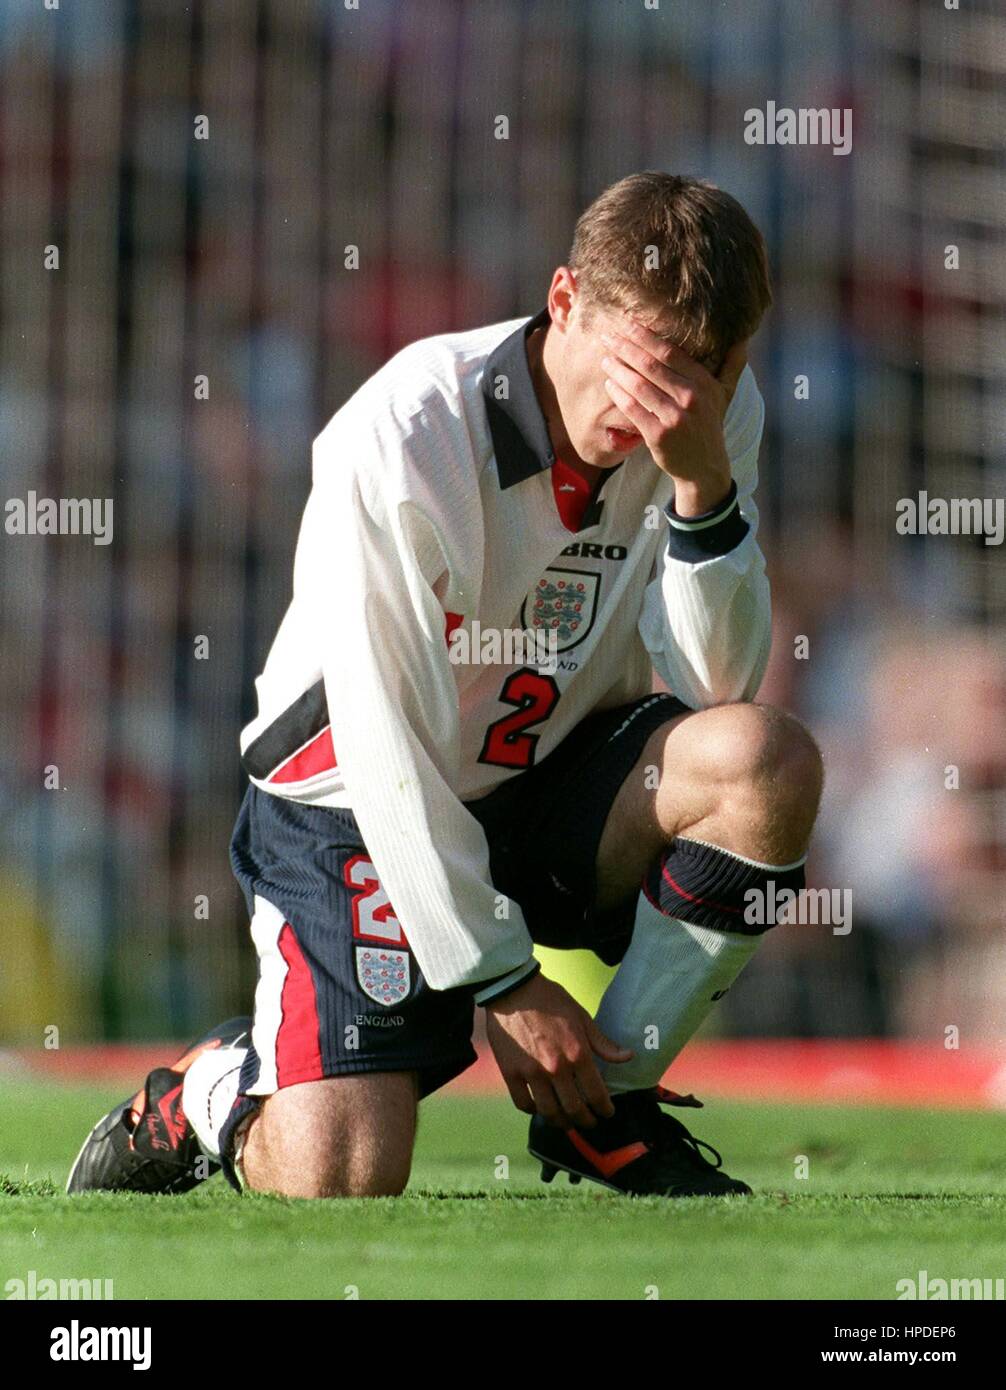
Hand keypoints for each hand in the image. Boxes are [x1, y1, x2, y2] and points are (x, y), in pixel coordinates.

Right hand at [484, 972, 632, 1128]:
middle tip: (589, 1123)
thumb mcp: (581, 1017)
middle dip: (586, 1121)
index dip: (604, 1109)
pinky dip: (533, 1111)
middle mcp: (556, 1068)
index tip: (607, 1113)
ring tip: (566, 1123)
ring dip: (561, 1122)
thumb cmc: (549, 1000)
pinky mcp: (511, 1073)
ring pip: (549, 1112)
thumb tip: (628, 1056)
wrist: (513, 989)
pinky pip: (523, 1103)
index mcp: (577, 1053)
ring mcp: (532, 1072)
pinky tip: (540, 1108)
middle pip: (574, 1109)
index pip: (596, 1094)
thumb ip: (603, 1043)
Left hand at [600, 317, 747, 515]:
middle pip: (651, 365)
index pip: (670, 352)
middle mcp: (691, 397)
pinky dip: (618, 394)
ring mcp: (674, 417)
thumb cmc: (708, 425)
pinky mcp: (659, 435)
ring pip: (639, 386)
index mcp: (703, 382)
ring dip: (618, 369)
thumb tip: (742, 339)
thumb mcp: (724, 395)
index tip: (627, 324)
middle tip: (607, 336)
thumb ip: (732, 366)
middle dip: (625, 347)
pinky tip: (609, 384)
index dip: (645, 336)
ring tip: (605, 359)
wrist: (704, 467)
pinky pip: (632, 409)